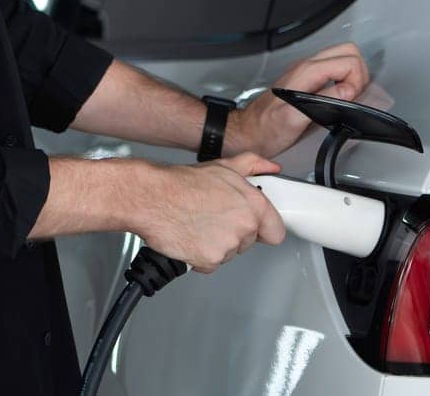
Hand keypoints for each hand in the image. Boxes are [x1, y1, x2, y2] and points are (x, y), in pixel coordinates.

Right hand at [133, 152, 285, 272]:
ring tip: (200, 224)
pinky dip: (201, 255)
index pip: (276, 231)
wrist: (153, 198)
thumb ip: (253, 165)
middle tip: (215, 218)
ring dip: (217, 244)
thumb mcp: (224, 167)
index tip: (257, 227)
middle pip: (249, 242)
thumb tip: (270, 168)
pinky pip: (211, 264)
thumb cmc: (183, 184)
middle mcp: (245, 226)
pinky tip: (192, 237)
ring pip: (230, 253)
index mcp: (253, 204)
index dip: (265, 229)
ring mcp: (228, 245)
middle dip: (235, 232)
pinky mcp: (209, 261)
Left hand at [230, 41, 370, 157]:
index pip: (348, 61)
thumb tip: (348, 92)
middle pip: (349, 51)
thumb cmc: (266, 129)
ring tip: (349, 98)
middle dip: (359, 74)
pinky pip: (335, 69)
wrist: (248, 132)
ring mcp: (308, 72)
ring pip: (343, 58)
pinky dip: (345, 81)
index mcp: (306, 73)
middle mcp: (307, 67)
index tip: (350, 99)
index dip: (356, 81)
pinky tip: (340, 98)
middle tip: (355, 95)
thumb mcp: (294, 120)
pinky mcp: (308, 80)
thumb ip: (323, 103)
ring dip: (353, 77)